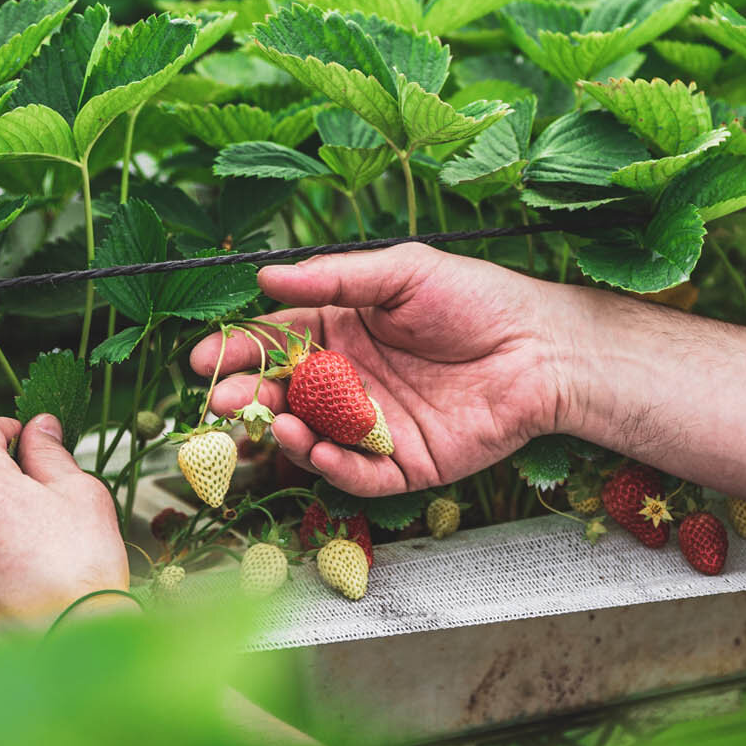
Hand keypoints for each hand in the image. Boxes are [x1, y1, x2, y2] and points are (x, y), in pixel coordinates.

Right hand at [191, 243, 576, 495]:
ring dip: (285, 432)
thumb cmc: (476, 299)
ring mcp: (375, 426)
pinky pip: (359, 474)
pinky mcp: (405, 464)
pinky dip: (333, 466)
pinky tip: (316, 447)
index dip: (237, 350)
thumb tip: (264, 277)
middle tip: (223, 399)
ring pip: (313, 438)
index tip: (202, 357)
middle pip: (282, 395)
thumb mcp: (402, 272)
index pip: (274, 342)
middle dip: (246, 397)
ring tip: (271, 420)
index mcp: (342, 331)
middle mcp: (350, 381)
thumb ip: (333, 279)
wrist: (542, 346)